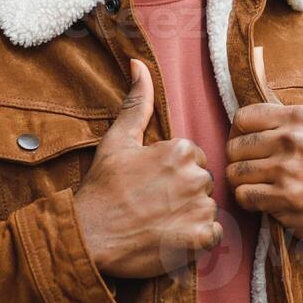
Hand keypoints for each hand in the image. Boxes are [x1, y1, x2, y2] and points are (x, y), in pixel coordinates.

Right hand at [74, 59, 221, 277]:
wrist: (89, 237)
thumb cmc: (102, 189)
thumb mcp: (117, 141)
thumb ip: (136, 103)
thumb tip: (139, 63)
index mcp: (180, 150)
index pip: (193, 158)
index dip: (172, 172)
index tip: (150, 184)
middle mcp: (195, 177)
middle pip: (203, 182)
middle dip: (184, 193)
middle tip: (152, 204)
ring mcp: (199, 209)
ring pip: (208, 207)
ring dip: (190, 215)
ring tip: (159, 222)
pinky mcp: (199, 238)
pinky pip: (214, 234)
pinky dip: (198, 238)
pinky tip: (173, 238)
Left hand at [225, 47, 302, 249]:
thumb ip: (282, 117)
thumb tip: (249, 80)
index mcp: (300, 116)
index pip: (242, 117)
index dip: (239, 134)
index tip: (250, 146)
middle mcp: (295, 138)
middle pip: (234, 146)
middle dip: (239, 162)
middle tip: (257, 171)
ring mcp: (290, 168)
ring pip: (235, 172)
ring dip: (243, 183)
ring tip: (262, 185)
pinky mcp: (286, 196)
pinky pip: (244, 195)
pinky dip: (250, 202)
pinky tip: (266, 201)